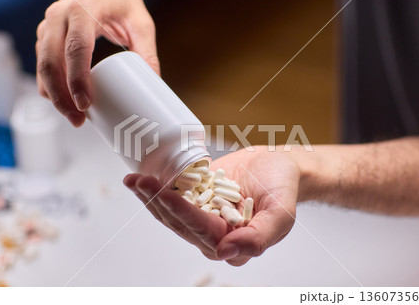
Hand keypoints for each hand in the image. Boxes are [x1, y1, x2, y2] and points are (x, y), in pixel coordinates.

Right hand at [36, 0, 158, 126]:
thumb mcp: (140, 23)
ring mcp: (49, 26)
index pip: (76, 48)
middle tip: (77, 119)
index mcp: (84, 10)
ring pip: (42, 65)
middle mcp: (60, 16)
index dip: (77, 78)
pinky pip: (42, 65)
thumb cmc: (120, 0)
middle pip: (51, 61)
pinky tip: (63, 102)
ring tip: (73, 117)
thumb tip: (153, 85)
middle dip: (61, 96)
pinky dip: (50, 86)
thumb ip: (147, 52)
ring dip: (54, 95)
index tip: (85, 103)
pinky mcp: (46, 36)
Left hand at [124, 146, 299, 265]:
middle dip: (158, 202)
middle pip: (179, 221)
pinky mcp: (195, 197)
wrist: (279, 165)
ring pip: (170, 211)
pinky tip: (140, 179)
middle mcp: (212, 233)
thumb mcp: (281, 214)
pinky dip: (156, 188)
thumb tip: (226, 253)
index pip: (201, 229)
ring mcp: (202, 214)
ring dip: (151, 197)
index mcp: (232, 242)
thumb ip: (259, 237)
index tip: (165, 195)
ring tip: (134, 181)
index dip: (181, 212)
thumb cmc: (283, 188)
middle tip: (141, 183)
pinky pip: (173, 195)